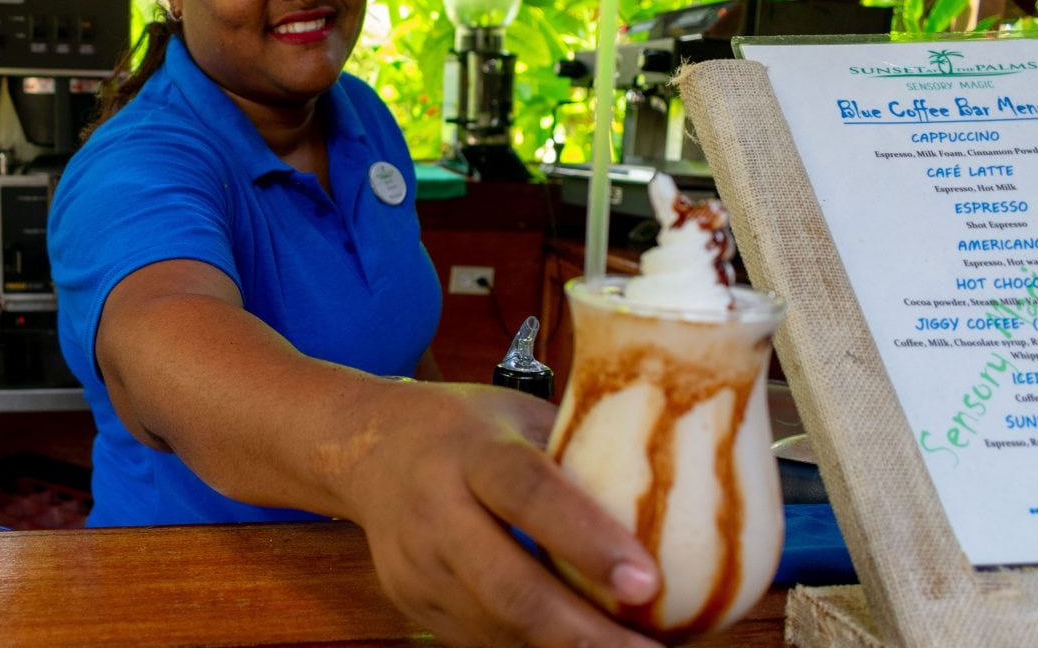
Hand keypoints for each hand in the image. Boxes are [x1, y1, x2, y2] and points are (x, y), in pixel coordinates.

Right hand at [345, 382, 665, 647]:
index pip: (529, 495)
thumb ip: (579, 447)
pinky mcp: (415, 606)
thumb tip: (673, 474)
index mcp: (470, 451)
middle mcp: (437, 511)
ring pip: (498, 630)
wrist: (363, 450)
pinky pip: (484, 641)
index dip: (588, 540)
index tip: (647, 580)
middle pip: (509, 588)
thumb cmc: (460, 427)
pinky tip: (584, 645)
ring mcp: (419, 568)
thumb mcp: (516, 412)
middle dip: (584, 634)